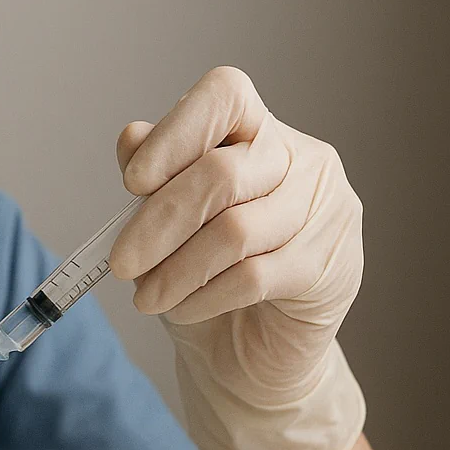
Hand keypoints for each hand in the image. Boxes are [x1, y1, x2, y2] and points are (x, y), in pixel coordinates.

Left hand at [109, 67, 365, 449]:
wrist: (250, 353)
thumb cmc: (204, 273)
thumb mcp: (165, 223)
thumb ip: (152, 177)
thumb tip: (132, 139)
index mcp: (259, 130)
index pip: (224, 96)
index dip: (175, 134)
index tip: (132, 184)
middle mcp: (303, 161)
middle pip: (221, 173)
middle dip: (157, 222)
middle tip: (119, 263)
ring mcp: (325, 213)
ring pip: (234, 232)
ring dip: (175, 270)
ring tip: (146, 297)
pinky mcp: (330, 269)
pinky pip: (252, 278)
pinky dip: (202, 296)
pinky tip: (180, 309)